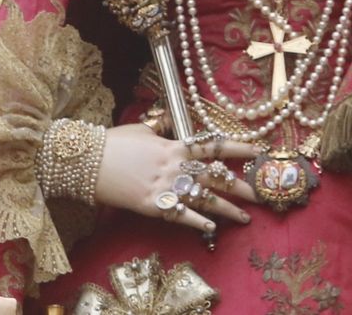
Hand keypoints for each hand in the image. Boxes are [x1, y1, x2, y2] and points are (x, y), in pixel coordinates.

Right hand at [94, 125, 258, 236]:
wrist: (89, 161)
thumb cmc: (114, 142)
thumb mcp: (142, 129)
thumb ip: (161, 130)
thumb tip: (170, 122)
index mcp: (174, 145)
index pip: (214, 146)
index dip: (238, 149)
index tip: (257, 151)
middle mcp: (176, 166)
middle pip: (216, 176)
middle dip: (241, 186)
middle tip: (262, 193)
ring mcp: (166, 186)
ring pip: (205, 198)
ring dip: (228, 209)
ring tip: (246, 217)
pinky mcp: (153, 205)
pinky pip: (181, 215)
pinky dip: (198, 222)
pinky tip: (213, 229)